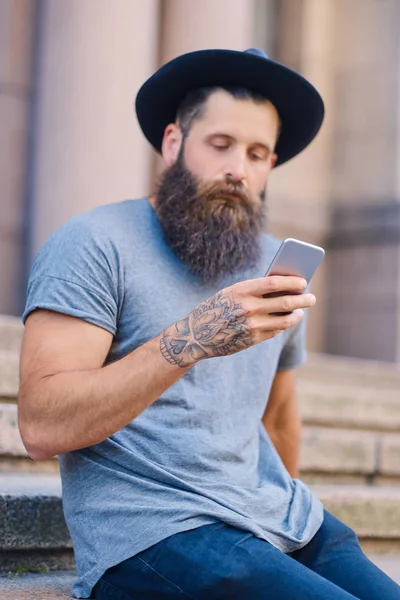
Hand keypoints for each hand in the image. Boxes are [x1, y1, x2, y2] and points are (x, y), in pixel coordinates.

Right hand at [160, 276, 314, 367]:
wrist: (197, 334)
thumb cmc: (216, 308)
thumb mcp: (231, 294)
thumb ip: (254, 291)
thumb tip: (283, 288)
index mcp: (241, 291)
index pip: (273, 283)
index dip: (291, 282)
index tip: (303, 282)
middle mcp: (247, 308)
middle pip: (284, 302)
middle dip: (302, 300)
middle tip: (311, 298)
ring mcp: (251, 325)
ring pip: (284, 320)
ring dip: (297, 315)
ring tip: (301, 312)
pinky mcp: (252, 339)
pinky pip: (274, 331)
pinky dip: (282, 325)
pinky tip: (286, 321)